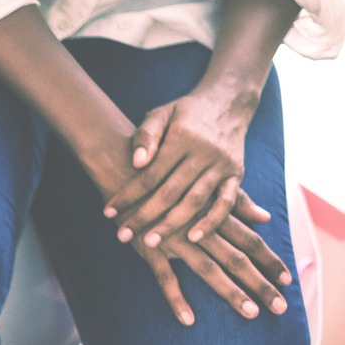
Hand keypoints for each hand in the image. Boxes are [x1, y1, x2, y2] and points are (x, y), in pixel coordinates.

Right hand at [84, 135, 290, 326]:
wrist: (124, 164)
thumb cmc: (167, 172)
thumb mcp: (205, 182)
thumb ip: (236, 201)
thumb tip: (264, 216)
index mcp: (214, 213)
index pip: (251, 241)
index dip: (270, 261)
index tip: (288, 281)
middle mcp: (200, 228)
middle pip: (238, 260)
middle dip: (261, 284)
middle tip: (281, 308)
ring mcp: (175, 239)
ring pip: (210, 271)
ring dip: (232, 293)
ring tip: (251, 314)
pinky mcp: (149, 247)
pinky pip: (165, 278)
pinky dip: (176, 299)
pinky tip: (189, 320)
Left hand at [102, 85, 275, 250]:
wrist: (227, 101)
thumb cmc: (184, 112)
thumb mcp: (161, 114)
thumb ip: (146, 136)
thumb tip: (136, 163)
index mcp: (182, 138)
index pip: (150, 174)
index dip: (128, 194)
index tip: (107, 212)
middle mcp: (204, 152)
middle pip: (170, 191)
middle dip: (145, 216)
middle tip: (123, 236)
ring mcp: (222, 165)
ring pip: (196, 200)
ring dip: (173, 224)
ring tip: (151, 243)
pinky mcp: (236, 173)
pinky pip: (227, 202)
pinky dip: (212, 221)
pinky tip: (193, 238)